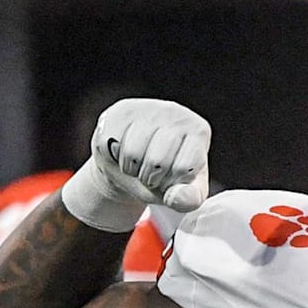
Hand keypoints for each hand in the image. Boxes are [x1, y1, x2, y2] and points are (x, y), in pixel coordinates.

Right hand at [91, 98, 210, 211]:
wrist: (134, 163)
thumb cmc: (164, 176)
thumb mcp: (183, 191)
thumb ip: (188, 199)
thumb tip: (177, 197)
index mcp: (199, 131)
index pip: (184, 168)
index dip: (171, 183)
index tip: (171, 177)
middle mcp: (176, 113)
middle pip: (157, 161)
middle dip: (149, 178)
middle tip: (151, 174)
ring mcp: (147, 108)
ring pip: (131, 153)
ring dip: (130, 169)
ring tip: (137, 164)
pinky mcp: (121, 110)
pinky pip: (109, 144)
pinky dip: (112, 157)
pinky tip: (122, 151)